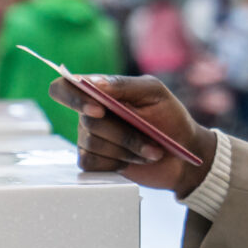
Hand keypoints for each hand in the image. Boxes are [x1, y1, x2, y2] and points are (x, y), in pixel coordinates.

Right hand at [47, 75, 214, 194]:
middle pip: (87, 122)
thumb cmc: (170, 118)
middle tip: (151, 139)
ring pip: (93, 145)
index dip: (73, 98)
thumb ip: (124, 84)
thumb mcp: (154, 93)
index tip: (99, 109)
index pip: (64, 88)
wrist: (184, 153)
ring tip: (151, 151)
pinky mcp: (95, 162)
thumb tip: (93, 84)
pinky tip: (135, 160)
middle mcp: (89, 114)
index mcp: (100, 91)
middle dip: (124, 133)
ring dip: (129, 149)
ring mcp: (90, 139)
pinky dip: (119, 162)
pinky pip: (93, 163)